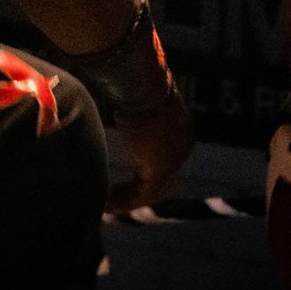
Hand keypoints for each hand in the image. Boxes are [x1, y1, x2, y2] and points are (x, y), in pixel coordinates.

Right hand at [106, 91, 194, 212]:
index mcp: (180, 131)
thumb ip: (132, 121)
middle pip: (159, 178)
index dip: (140, 176)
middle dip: (134, 190)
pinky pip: (145, 192)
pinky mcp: (162, 167)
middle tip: (113, 199)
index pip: (161, 161)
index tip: (121, 184)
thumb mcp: (135, 107)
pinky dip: (126, 200)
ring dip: (128, 199)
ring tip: (107, 206)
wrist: (140, 84)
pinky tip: (109, 204)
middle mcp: (183, 147)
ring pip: (152, 189)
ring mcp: (175, 158)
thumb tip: (120, 120)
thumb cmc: (133, 88)